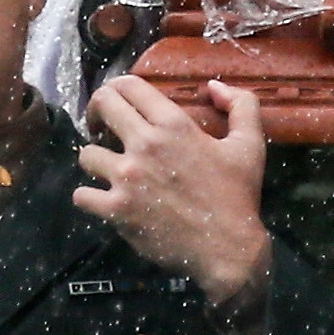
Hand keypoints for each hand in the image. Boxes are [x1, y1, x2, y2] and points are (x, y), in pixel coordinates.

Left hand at [75, 77, 272, 311]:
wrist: (227, 249)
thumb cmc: (237, 196)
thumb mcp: (250, 144)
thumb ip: (241, 105)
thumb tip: (214, 86)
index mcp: (174, 124)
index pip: (128, 86)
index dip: (117, 88)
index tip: (118, 102)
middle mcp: (145, 144)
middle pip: (102, 106)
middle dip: (97, 112)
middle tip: (103, 126)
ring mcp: (126, 178)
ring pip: (86, 154)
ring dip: (96, 159)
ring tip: (108, 169)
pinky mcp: (116, 210)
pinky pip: (82, 195)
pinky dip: (90, 197)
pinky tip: (103, 199)